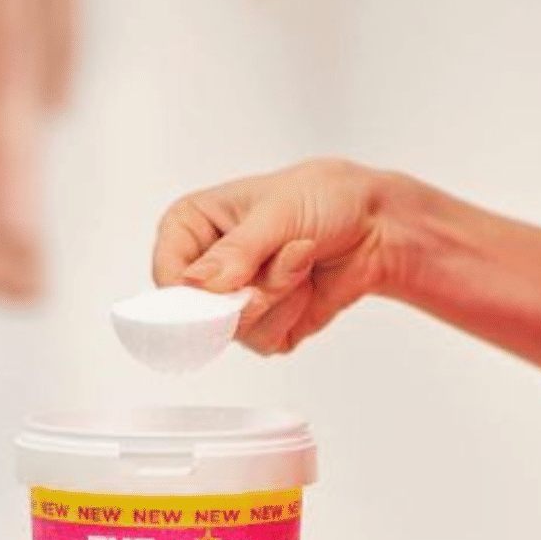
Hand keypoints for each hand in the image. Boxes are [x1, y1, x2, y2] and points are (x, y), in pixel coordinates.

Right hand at [152, 159, 420, 354]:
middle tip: (277, 267)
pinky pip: (263, 340)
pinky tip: (305, 283)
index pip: (167, 273)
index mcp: (192, 227)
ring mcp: (232, 300)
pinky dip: (291, 313)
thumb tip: (197, 283)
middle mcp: (205, 267)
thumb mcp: (277, 212)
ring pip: (233, 329)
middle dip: (246, 293)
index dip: (188, 292)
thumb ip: (236, 251)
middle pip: (198, 312)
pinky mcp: (262, 325)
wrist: (373, 224)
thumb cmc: (323, 198)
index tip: (220, 290)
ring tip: (300, 259)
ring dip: (277, 297)